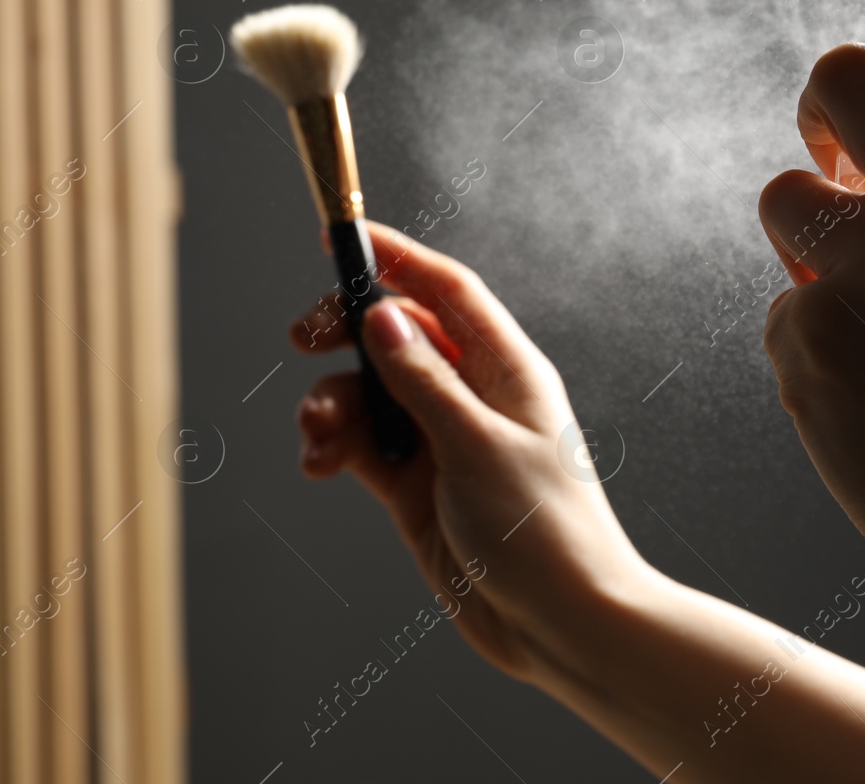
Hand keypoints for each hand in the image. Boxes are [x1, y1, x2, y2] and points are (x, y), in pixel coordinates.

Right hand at [289, 222, 646, 680]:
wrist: (564, 626)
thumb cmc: (545, 532)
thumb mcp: (478, 446)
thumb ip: (423, 381)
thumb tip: (383, 315)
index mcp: (506, 369)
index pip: (447, 291)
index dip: (397, 257)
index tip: (343, 238)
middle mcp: (473, 396)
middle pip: (397, 336)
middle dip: (345, 333)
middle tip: (300, 339)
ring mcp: (441, 441)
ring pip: (369, 394)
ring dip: (332, 403)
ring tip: (314, 435)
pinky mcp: (416, 487)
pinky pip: (362, 446)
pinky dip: (334, 446)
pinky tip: (316, 464)